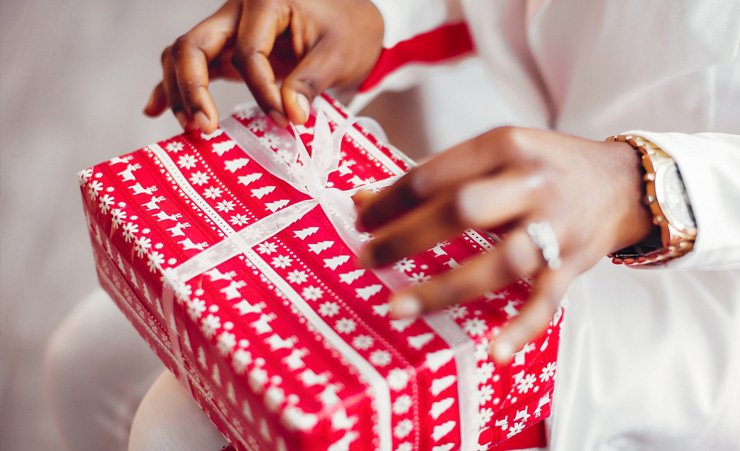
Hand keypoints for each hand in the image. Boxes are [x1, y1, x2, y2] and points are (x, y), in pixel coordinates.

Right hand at [144, 0, 383, 132]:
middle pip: (192, 45)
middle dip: (193, 89)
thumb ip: (312, 80)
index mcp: (265, 0)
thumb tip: (291, 115)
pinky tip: (155, 108)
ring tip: (192, 128)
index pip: (247, 51)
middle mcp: (236, 9)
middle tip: (205, 128)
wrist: (351, 23)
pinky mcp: (224, 48)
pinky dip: (171, 86)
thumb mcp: (338, 53)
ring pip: (182, 54)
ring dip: (179, 92)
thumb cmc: (346, 32)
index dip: (263, 91)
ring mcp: (225, 28)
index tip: (285, 121)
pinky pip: (189, 63)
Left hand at [355, 127, 653, 362]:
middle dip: (406, 238)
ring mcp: (555, 228)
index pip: (434, 174)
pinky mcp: (572, 265)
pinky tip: (493, 352)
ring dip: (444, 288)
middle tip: (366, 259)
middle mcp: (532, 184)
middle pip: (462, 211)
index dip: (390, 200)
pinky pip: (546, 301)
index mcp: (505, 146)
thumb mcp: (496, 152)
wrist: (622, 182)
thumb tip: (366, 200)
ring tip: (397, 308)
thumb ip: (438, 175)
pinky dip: (521, 328)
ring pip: (499, 262)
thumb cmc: (544, 166)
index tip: (362, 219)